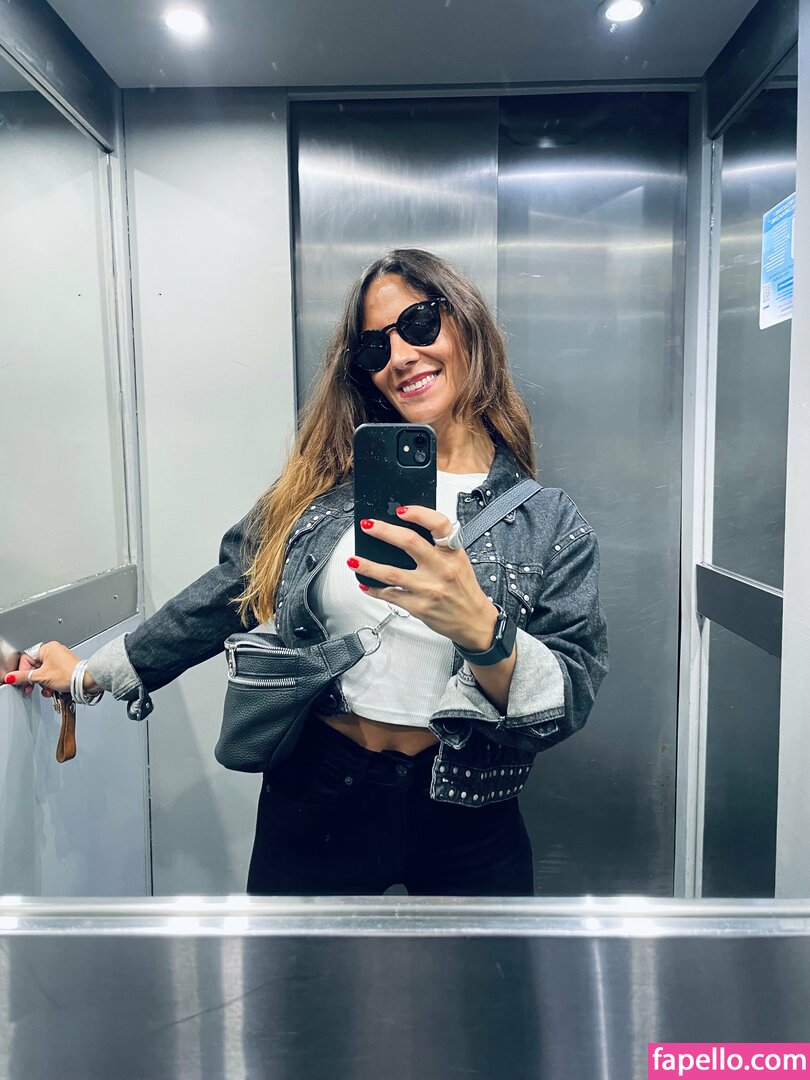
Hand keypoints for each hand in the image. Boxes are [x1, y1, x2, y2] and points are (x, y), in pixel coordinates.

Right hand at [3, 641, 89, 697]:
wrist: (86, 680)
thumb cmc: (70, 674)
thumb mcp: (42, 677)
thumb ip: (24, 677)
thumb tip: (11, 677)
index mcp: (47, 648)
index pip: (27, 659)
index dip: (23, 672)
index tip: (22, 681)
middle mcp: (54, 650)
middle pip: (35, 666)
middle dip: (34, 680)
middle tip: (31, 688)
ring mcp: (60, 658)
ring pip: (43, 672)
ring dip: (43, 683)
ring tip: (47, 689)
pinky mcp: (65, 666)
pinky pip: (52, 674)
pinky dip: (50, 682)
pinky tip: (52, 689)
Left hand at [348, 505, 494, 650]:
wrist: (474, 621)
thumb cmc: (465, 590)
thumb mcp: (459, 561)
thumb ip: (439, 546)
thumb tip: (406, 530)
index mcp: (452, 553)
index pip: (439, 524)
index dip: (419, 513)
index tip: (402, 510)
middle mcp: (441, 569)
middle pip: (408, 542)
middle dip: (383, 531)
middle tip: (368, 526)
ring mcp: (428, 589)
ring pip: (391, 573)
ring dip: (368, 565)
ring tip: (353, 560)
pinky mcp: (418, 606)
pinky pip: (389, 595)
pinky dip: (374, 589)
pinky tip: (365, 584)